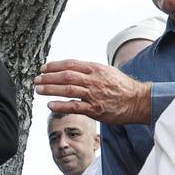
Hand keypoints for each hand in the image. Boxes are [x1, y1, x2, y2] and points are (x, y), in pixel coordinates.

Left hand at [34, 59, 152, 125]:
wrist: (138, 100)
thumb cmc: (122, 86)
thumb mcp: (107, 71)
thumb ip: (90, 70)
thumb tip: (73, 69)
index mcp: (96, 69)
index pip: (71, 64)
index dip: (55, 65)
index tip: (43, 68)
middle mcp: (94, 80)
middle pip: (66, 76)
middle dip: (49, 77)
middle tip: (37, 79)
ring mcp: (94, 95)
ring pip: (68, 90)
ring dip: (51, 89)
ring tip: (39, 90)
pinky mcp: (95, 110)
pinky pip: (75, 107)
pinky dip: (61, 105)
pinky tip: (50, 105)